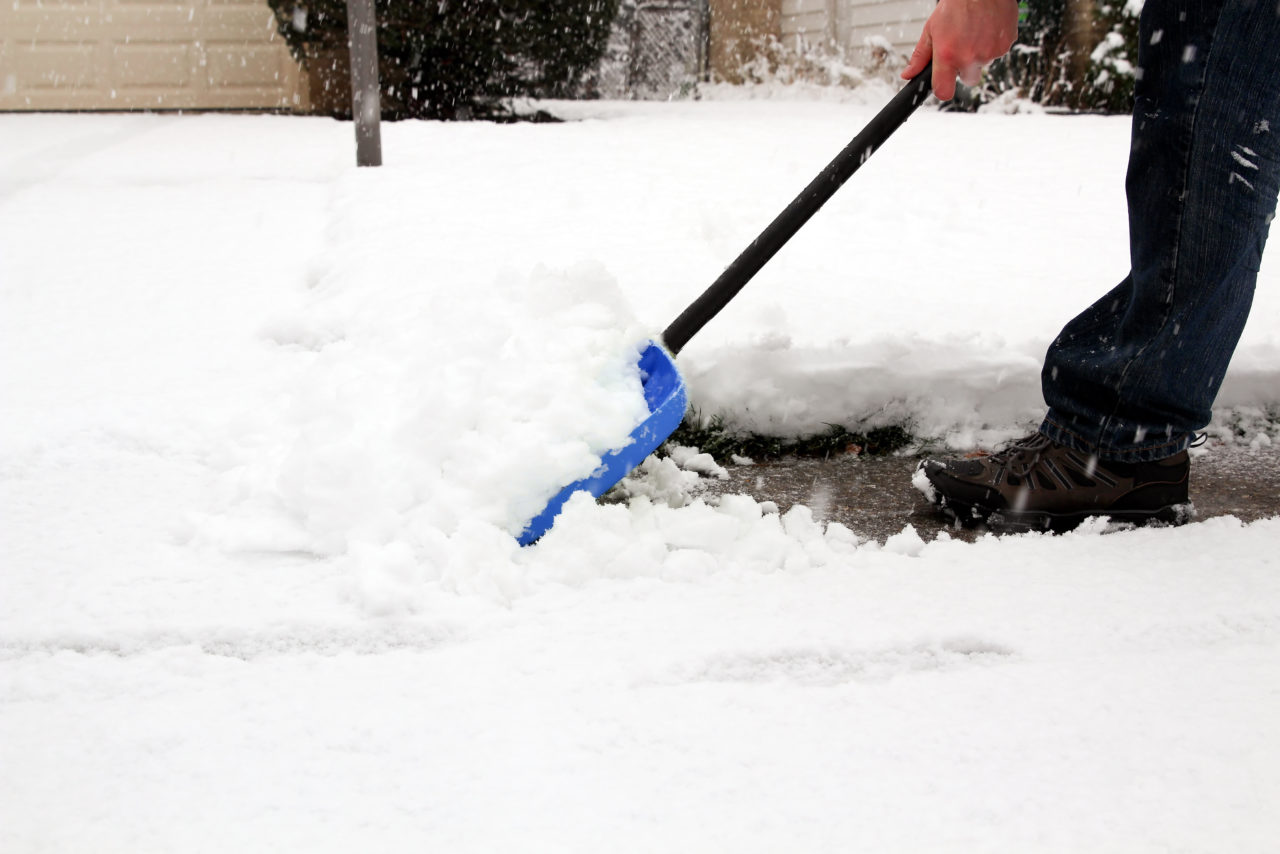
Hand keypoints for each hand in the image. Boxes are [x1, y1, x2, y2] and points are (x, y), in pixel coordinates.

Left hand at [902, 0, 1019, 100]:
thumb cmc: (956, 5)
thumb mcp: (931, 30)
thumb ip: (920, 57)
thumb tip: (908, 74)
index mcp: (948, 55)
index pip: (944, 91)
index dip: (942, 89)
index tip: (942, 84)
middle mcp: (969, 57)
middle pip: (967, 80)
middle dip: (964, 69)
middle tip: (961, 47)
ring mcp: (989, 52)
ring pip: (983, 65)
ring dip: (979, 54)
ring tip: (974, 33)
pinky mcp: (1005, 45)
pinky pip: (997, 53)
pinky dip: (992, 44)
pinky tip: (986, 29)